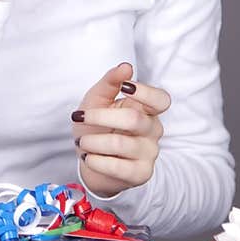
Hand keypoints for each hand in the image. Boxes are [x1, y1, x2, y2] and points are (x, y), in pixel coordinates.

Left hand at [71, 62, 171, 197]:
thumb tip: (126, 67)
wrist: (89, 159)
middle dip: (101, 117)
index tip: (125, 87)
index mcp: (146, 109)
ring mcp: (149, 153)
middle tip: (78, 117)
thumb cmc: (96, 126)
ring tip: (81, 143)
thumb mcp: (97, 99)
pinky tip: (88, 157)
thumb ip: (111, 81)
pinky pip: (119, 167)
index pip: (161, 100)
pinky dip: (96, 161)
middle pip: (134, 120)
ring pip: (121, 144)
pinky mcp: (140, 174)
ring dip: (93, 141)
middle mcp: (153, 130)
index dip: (146, 93)